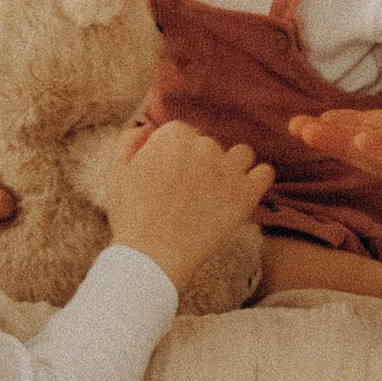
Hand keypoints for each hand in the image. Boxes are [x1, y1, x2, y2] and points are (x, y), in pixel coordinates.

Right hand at [103, 117, 273, 297]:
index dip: (177, 157)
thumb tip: (148, 126)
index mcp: (173, 135)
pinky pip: (264, 173)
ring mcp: (228, 168)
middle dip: (202, 164)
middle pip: (210, 146)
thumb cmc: (132, 215)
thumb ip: (130, 140)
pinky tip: (242, 193)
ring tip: (218, 191)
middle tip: (189, 193)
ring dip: (232, 167)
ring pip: (241, 155)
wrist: (153, 255)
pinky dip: (256, 180)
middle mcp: (203, 145)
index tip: (172, 178)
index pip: (184, 134)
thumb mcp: (117, 171)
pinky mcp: (246, 193)